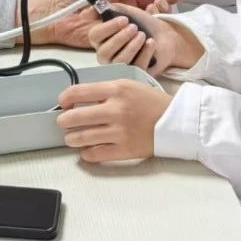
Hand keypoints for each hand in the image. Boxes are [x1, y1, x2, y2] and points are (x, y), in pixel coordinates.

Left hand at [23, 0, 162, 48]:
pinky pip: (121, 42)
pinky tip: (132, 29)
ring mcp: (114, 31)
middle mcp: (121, 17)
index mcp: (121, 1)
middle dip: (160, 11)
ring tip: (146, 17)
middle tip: (169, 7)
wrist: (55, 12)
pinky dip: (125, 34)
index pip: (146, 0)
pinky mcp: (106, 45)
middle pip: (146, 15)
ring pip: (137, 29)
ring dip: (143, 22)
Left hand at [56, 79, 170, 162]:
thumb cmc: (151, 102)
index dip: (64, 98)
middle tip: (64, 122)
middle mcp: (116, 110)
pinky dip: (86, 154)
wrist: (177, 122)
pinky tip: (86, 150)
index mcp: (116, 90)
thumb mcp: (128, 85)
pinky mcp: (125, 150)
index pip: (77, 92)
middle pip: (74, 117)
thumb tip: (77, 98)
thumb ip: (104, 90)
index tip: (63, 103)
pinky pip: (95, 155)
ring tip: (72, 137)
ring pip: (81, 138)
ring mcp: (120, 132)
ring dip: (71, 138)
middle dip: (63, 121)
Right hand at [89, 2, 203, 72]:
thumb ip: (109, 9)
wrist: (165, 36)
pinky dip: (144, 53)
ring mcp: (120, 67)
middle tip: (134, 27)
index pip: (94, 35)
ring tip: (143, 35)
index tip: (124, 19)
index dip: (108, 27)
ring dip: (132, 45)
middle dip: (121, 37)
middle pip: (104, 51)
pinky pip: (136, 67)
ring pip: (119, 61)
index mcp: (101, 39)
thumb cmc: (144, 24)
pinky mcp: (135, 74)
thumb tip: (90, 10)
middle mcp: (107, 55)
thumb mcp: (126, 11)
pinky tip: (150, 43)